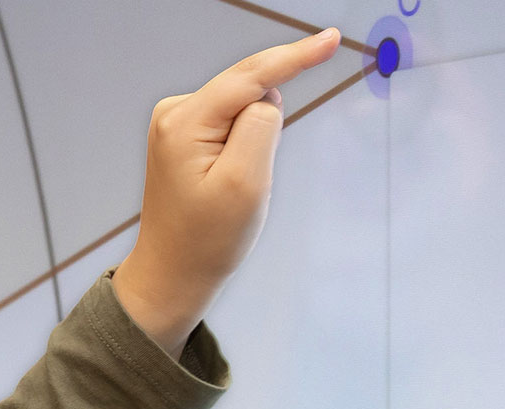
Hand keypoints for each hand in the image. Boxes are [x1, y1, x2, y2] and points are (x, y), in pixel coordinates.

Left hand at [113, 28, 339, 357]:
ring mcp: (176, 123)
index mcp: (184, 122)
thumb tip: (267, 94)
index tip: (332, 38)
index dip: (295, 57)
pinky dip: (245, 146)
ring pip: (244, 108)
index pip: (251, 76)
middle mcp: (174, 113)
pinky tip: (228, 182)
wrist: (172, 273)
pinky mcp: (185, 136)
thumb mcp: (245, 183)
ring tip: (232, 189)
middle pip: (246, 90)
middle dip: (266, 122)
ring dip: (255, 140)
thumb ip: (261, 126)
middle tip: (245, 181)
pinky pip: (234, 124)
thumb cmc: (207, 239)